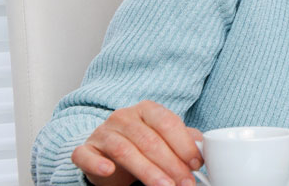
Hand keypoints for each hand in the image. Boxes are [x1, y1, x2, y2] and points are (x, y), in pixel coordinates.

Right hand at [71, 100, 203, 185]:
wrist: (108, 151)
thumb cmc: (142, 143)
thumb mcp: (165, 138)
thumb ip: (184, 140)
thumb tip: (203, 149)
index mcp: (147, 109)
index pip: (167, 123)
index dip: (184, 145)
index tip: (197, 164)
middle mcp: (123, 117)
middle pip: (149, 140)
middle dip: (171, 165)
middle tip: (185, 182)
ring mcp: (102, 132)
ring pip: (125, 150)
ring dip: (147, 171)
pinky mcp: (85, 149)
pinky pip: (86, 156)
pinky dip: (97, 164)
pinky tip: (108, 171)